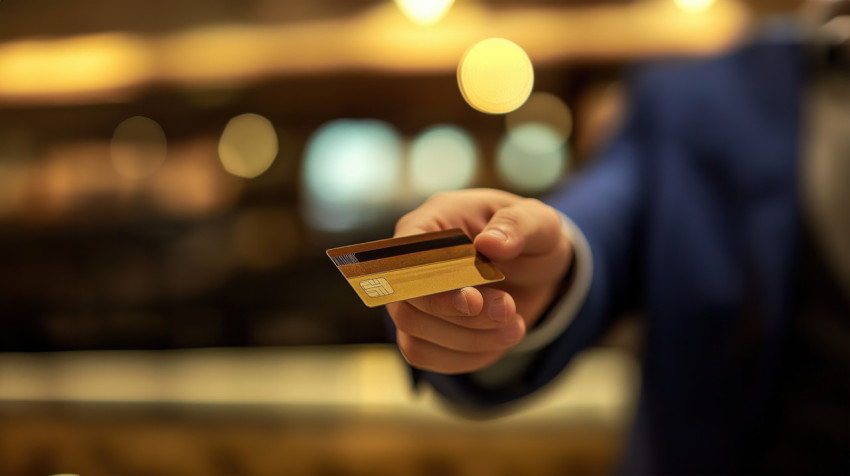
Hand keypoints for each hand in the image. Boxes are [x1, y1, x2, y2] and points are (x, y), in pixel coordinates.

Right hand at [387, 189, 571, 373]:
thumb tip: (490, 242)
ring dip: (471, 340)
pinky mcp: (424, 333)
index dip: (428, 284)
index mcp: (428, 225)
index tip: (473, 299)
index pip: (402, 258)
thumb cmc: (528, 237)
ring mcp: (413, 302)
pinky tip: (502, 337)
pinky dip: (470, 355)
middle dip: (462, 318)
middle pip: (407, 306)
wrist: (535, 269)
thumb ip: (515, 225)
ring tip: (515, 324)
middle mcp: (410, 265)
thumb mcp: (536, 222)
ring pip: (415, 337)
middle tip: (508, 308)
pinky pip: (428, 356)